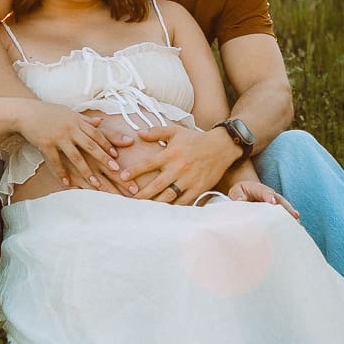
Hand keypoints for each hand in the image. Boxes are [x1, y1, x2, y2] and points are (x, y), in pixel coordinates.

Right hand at [17, 103, 119, 190]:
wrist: (26, 112)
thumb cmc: (48, 112)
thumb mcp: (69, 112)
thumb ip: (85, 119)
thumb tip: (101, 121)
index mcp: (77, 121)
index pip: (96, 134)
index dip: (107, 144)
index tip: (116, 155)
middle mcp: (70, 129)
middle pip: (90, 145)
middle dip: (104, 158)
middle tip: (116, 170)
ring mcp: (58, 137)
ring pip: (76, 157)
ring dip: (87, 171)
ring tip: (96, 184)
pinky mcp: (46, 144)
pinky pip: (56, 162)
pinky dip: (62, 173)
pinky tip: (68, 184)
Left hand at [115, 123, 239, 204]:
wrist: (221, 147)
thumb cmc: (195, 139)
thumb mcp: (176, 131)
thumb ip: (157, 132)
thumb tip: (139, 133)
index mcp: (171, 154)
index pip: (148, 163)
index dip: (134, 171)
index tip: (122, 177)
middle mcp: (179, 168)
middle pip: (157, 185)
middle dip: (142, 194)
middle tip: (130, 200)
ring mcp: (189, 179)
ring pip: (169, 196)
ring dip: (155, 203)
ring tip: (143, 210)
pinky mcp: (198, 188)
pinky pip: (184, 201)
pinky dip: (173, 208)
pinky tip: (164, 213)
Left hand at [228, 180, 298, 217]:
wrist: (244, 193)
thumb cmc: (239, 193)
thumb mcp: (236, 191)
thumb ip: (237, 195)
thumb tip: (240, 201)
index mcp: (258, 188)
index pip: (264, 191)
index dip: (269, 196)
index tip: (273, 202)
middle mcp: (270, 194)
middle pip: (280, 200)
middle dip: (287, 208)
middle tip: (294, 215)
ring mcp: (275, 202)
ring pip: (284, 208)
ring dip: (291, 215)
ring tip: (298, 224)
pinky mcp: (276, 210)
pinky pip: (284, 214)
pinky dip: (289, 221)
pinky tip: (296, 228)